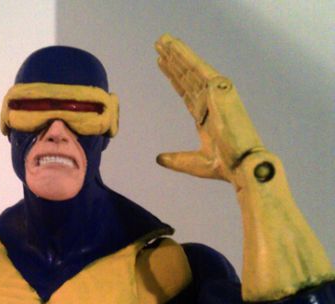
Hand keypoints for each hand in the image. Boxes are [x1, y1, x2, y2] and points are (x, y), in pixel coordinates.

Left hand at [155, 33, 262, 182]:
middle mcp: (212, 101)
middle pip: (187, 77)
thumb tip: (158, 159)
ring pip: (191, 69)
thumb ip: (175, 160)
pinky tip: (173, 47)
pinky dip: (185, 57)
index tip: (163, 65)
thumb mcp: (193, 163)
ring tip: (161, 41)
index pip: (187, 92)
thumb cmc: (224, 167)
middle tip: (158, 45)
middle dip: (173, 62)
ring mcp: (217, 93)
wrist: (241, 165)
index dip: (175, 78)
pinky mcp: (219, 88)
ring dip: (176, 53)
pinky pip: (198, 68)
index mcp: (207, 116)